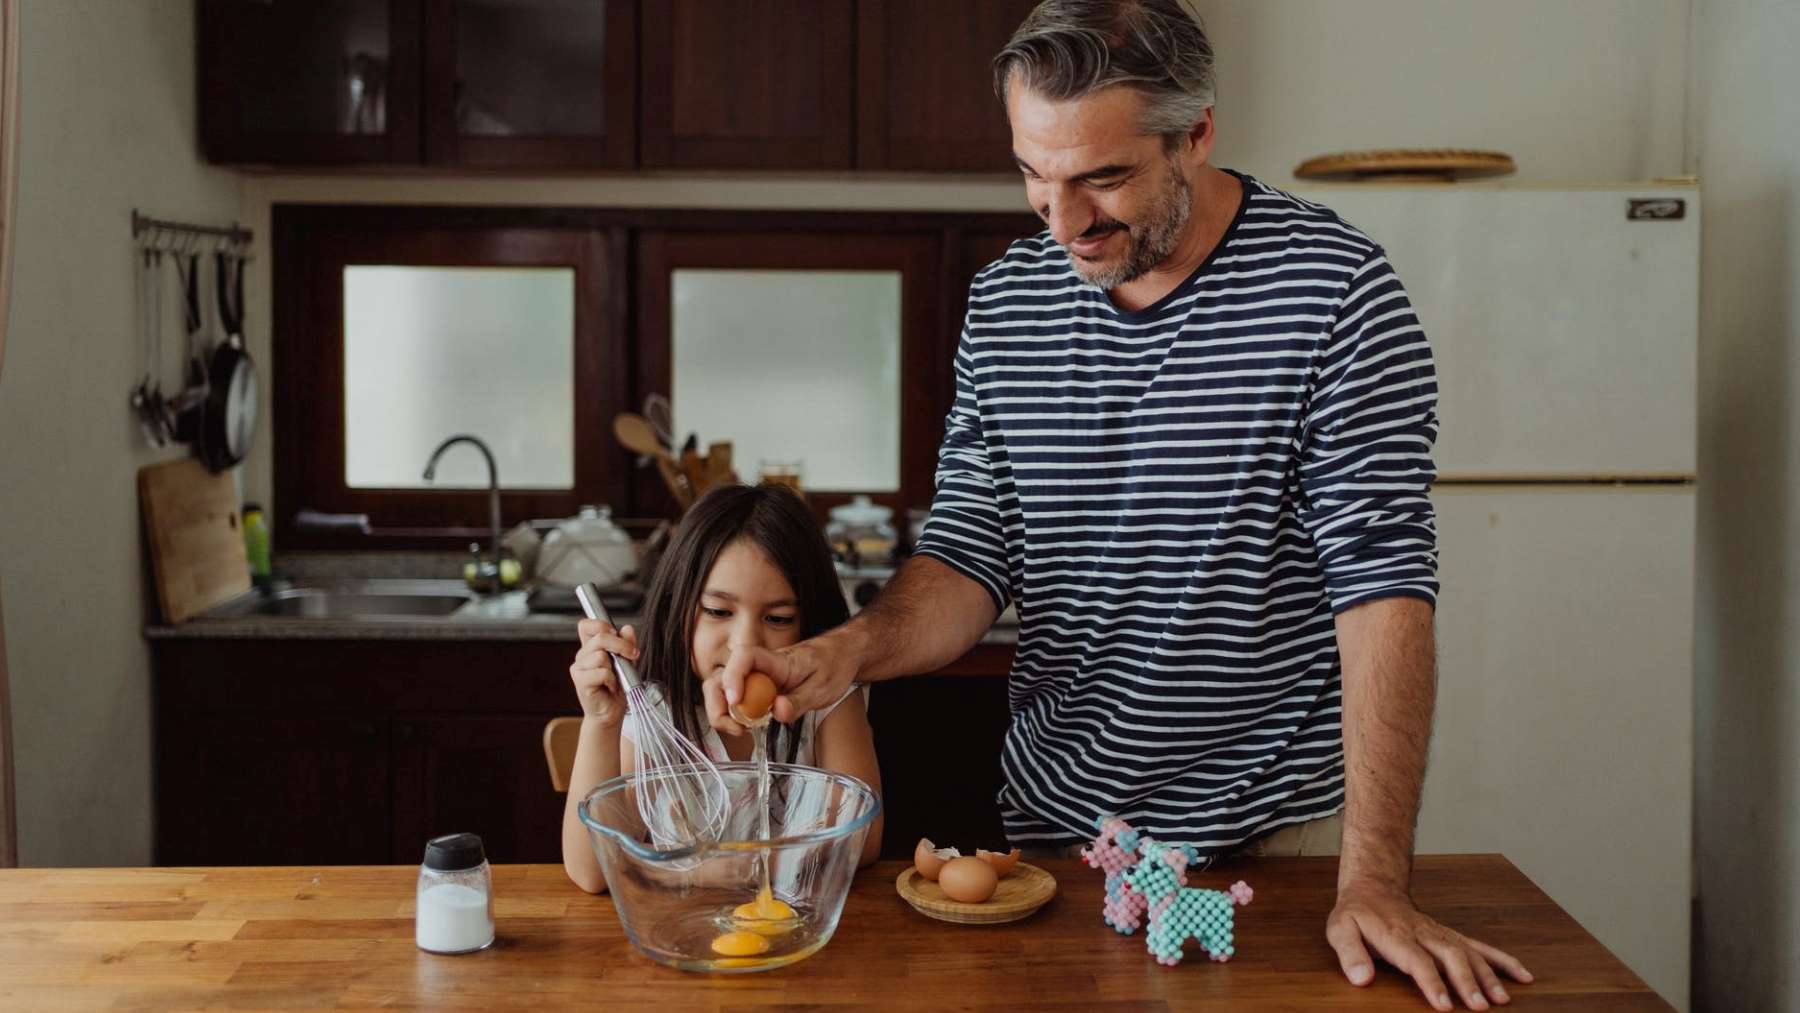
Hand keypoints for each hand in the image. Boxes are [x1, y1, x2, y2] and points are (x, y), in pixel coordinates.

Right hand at [569, 618, 636, 727]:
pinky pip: (601, 672)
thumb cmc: (617, 688)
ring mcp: (579, 668)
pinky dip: (611, 680)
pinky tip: (610, 687)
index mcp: (590, 647)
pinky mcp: (581, 682)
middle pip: (600, 637)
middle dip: (621, 645)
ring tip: (615, 678)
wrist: (611, 712)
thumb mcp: (627, 662)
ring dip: (615, 667)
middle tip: (632, 655)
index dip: (601, 625)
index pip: (586, 625)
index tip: (617, 634)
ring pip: (601, 655)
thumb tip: (627, 628)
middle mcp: (582, 655)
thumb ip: (627, 644)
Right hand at [711, 628, 862, 728]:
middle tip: (735, 727)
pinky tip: (749, 724)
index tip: (735, 701)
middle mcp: (760, 667)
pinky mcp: (757, 689)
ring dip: (722, 712)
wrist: (840, 655)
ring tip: (741, 729)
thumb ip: (799, 701)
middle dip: (717, 704)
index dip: (733, 677)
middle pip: (721, 676)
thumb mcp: (823, 687)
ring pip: (722, 689)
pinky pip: (736, 700)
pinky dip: (734, 715)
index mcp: (776, 660)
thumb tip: (777, 712)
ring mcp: (756, 678)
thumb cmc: (832, 665)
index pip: (744, 657)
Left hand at [1327, 881, 1532, 1010]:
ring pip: (1469, 952)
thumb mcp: (1340, 930)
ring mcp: (1441, 934)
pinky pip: (1480, 947)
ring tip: (1502, 1000)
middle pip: (1450, 956)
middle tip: (1479, 1007)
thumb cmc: (1357, 914)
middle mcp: (1424, 933)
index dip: (1432, 982)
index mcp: (1396, 935)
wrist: (1373, 888)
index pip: (1417, 960)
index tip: (1445, 1005)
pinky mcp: (1451, 936)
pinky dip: (1503, 961)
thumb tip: (1360, 979)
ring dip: (1488, 975)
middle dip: (1467, 982)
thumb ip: (1349, 954)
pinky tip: (1523, 976)